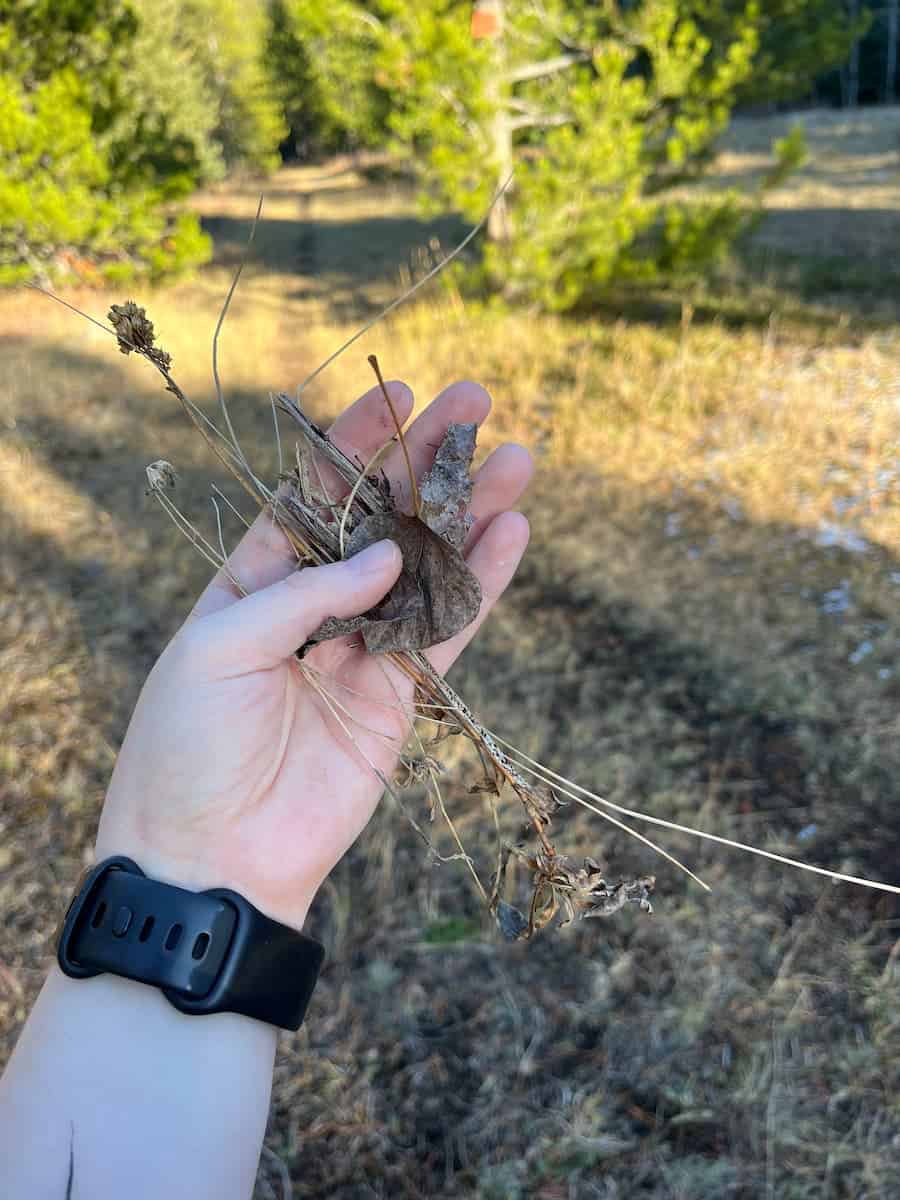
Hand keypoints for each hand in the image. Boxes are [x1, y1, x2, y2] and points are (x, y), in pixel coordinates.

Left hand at [95, 380, 531, 929]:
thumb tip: (387, 554)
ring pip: (427, 567)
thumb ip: (305, 595)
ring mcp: (361, 647)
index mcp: (254, 580)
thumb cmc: (189, 746)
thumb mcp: (219, 648)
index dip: (356, 442)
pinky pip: (449, 629)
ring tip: (516, 458)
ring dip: (470, 513)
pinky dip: (483, 584)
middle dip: (426, 460)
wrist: (215, 857)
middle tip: (477, 403)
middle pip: (382, 517)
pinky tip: (513, 533)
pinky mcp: (400, 694)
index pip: (313, 494)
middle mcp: (314, 605)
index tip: (399, 393)